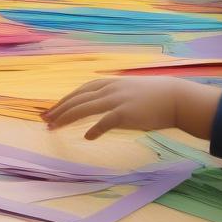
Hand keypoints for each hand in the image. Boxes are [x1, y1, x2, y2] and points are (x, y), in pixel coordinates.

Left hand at [44, 77, 221, 139]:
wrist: (177, 98)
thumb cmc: (155, 97)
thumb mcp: (129, 90)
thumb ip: (114, 96)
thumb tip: (101, 107)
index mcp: (110, 83)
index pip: (80, 91)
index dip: (65, 100)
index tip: (52, 109)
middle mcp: (110, 89)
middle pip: (77, 99)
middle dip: (59, 109)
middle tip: (45, 119)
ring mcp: (117, 100)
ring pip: (84, 108)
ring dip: (67, 118)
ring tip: (54, 127)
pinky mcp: (126, 113)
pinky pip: (105, 122)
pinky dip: (94, 129)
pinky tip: (87, 137)